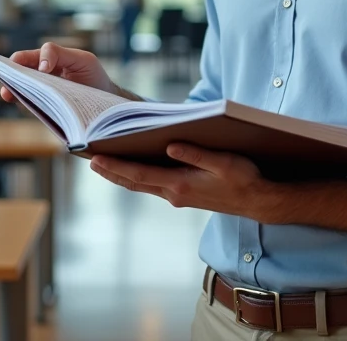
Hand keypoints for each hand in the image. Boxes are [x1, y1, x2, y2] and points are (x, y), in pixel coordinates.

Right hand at [4, 42, 114, 101]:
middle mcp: (41, 73)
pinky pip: (28, 103)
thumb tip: (41, 67)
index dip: (32, 59)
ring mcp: (40, 90)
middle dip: (12, 74)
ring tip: (7, 94)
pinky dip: (23, 103)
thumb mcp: (83, 60)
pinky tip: (19, 103)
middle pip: (20, 70)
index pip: (33, 56)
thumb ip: (61, 54)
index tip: (44, 69)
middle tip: (7, 80)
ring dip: (13, 89)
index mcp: (50, 59)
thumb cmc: (93, 76)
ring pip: (21, 87)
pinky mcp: (41, 106)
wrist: (104, 103)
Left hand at [88, 144, 284, 222]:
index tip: (95, 158)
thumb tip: (171, 146)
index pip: (139, 173)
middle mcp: (173, 193)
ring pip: (141, 185)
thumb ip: (197, 155)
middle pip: (134, 181)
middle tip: (87, 158)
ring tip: (101, 162)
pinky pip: (152, 185)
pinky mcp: (183, 196)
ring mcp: (177, 197)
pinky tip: (132, 168)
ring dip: (120, 175)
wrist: (259, 202)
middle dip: (110, 170)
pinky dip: (137, 177)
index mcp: (180, 184)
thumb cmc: (245, 179)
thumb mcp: (225, 162)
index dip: (115, 166)